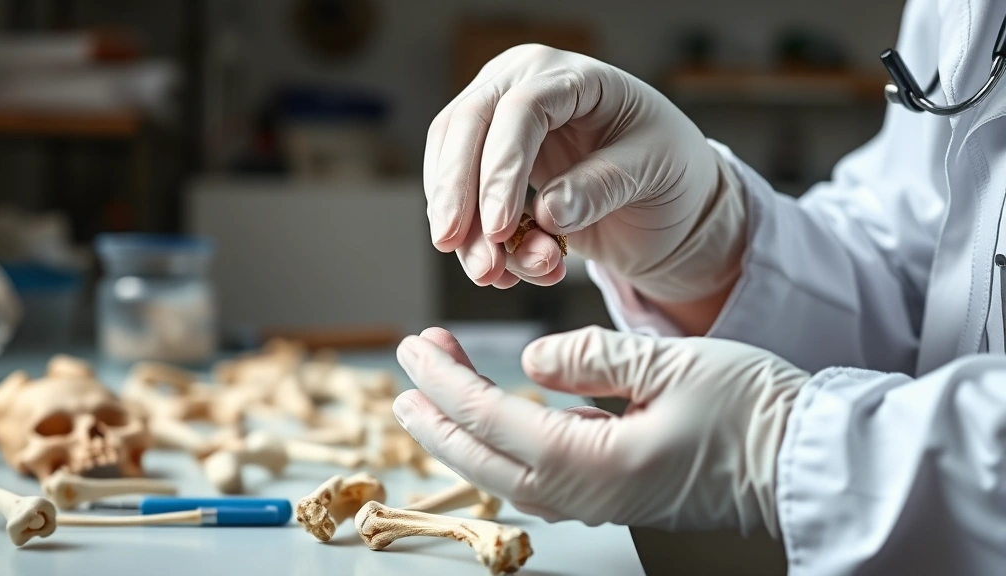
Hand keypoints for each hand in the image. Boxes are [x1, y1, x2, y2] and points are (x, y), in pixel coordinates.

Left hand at [393, 326, 808, 535]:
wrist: (808, 459)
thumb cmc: (755, 411)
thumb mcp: (674, 364)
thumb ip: (594, 359)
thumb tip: (529, 362)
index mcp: (597, 463)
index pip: (495, 420)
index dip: (446, 384)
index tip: (414, 349)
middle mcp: (590, 494)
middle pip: (486, 460)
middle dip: (435, 416)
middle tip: (404, 373)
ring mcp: (601, 500)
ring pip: (505, 474)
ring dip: (462, 434)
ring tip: (433, 395)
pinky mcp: (615, 492)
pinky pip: (536, 477)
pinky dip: (500, 448)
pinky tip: (495, 422)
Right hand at [424, 44, 744, 299]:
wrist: (668, 198)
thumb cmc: (671, 169)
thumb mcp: (656, 171)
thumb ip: (603, 186)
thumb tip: (549, 213)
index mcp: (571, 75)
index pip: (520, 109)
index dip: (503, 169)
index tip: (501, 228)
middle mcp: (524, 86)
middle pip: (466, 127)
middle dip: (459, 195)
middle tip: (462, 252)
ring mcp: (499, 123)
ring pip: (450, 165)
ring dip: (464, 228)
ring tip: (494, 276)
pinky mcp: (489, 164)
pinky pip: (462, 200)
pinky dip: (474, 241)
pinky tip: (503, 274)